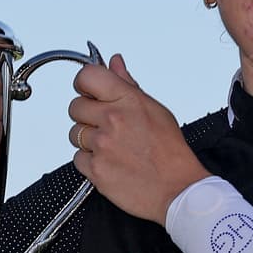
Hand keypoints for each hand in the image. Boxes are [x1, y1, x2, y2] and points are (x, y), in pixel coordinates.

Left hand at [68, 54, 209, 222]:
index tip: (91, 92)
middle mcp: (112, 119)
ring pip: (75, 133)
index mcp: (128, 100)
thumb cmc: (170, 152)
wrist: (177, 190)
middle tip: (106, 126)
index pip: (87, 76)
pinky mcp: (95, 169)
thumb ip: (128, 85)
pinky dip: (90, 162)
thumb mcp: (155, 109)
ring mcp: (102, 145)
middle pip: (75, 106)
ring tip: (112, 147)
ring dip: (88, 140)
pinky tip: (110, 162)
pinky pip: (78, 158)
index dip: (85, 84)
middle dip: (87, 115)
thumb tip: (114, 62)